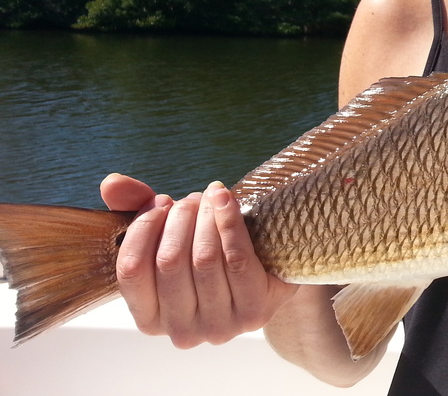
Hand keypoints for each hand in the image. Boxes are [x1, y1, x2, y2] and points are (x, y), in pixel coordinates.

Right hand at [100, 173, 297, 347]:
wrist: (267, 271)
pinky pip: (237, 259)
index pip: (131, 271)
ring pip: (204, 259)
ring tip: (211, 196)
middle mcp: (180, 331)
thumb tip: (111, 183)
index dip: (143, 228)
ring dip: (206, 216)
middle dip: (180, 217)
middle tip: (192, 198)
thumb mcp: (170, 234)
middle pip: (170, 261)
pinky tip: (226, 199)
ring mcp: (218, 327)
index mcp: (149, 319)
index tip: (160, 202)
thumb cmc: (210, 252)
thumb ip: (136, 210)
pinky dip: (229, 221)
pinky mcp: (253, 313)